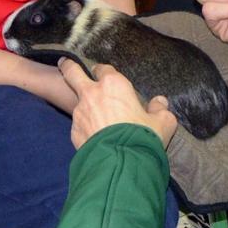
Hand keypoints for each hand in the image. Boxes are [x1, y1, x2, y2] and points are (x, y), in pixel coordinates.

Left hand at [59, 60, 177, 149]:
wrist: (121, 163)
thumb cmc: (143, 137)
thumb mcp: (162, 123)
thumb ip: (161, 109)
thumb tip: (160, 102)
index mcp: (113, 85)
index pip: (104, 69)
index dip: (105, 72)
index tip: (104, 73)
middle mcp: (92, 94)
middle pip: (72, 72)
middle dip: (68, 66)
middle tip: (64, 64)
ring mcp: (79, 112)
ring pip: (77, 102)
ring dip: (83, 106)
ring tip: (94, 118)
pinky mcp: (73, 131)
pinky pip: (79, 125)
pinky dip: (85, 128)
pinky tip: (95, 137)